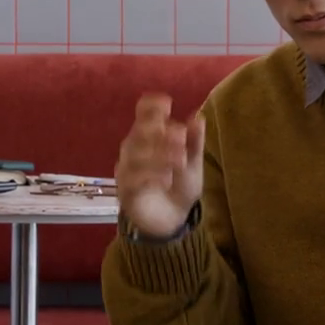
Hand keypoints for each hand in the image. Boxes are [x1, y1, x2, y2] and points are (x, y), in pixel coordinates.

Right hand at [115, 94, 205, 238]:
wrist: (173, 220)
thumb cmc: (179, 185)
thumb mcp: (193, 163)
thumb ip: (194, 142)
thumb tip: (198, 117)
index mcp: (150, 137)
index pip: (143, 114)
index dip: (152, 107)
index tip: (167, 104)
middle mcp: (134, 149)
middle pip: (139, 132)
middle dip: (161, 133)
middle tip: (181, 138)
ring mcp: (128, 170)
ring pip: (135, 155)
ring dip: (159, 155)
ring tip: (180, 161)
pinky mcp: (126, 191)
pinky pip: (132, 179)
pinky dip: (150, 176)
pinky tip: (166, 179)